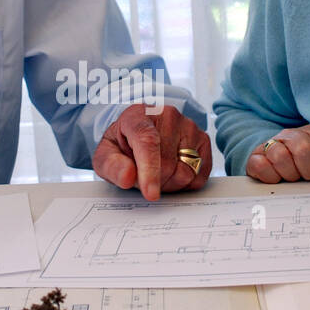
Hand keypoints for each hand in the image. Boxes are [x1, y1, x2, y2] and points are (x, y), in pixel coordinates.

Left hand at [94, 105, 211, 200]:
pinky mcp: (203, 140)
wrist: (139, 133)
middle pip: (167, 165)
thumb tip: (127, 177)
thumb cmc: (122, 145)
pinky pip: (199, 175)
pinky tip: (173, 171)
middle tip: (143, 176)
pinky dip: (186, 182)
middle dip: (154, 181)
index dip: (150, 171)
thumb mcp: (105, 155)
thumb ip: (112, 166)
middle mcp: (168, 116)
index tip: (150, 194)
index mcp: (139, 115)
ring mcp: (189, 126)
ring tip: (157, 172)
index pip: (148, 142)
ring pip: (186, 172)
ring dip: (170, 183)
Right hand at [245, 125, 309, 182]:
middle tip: (309, 178)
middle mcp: (292, 135)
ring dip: (290, 174)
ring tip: (293, 179)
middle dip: (309, 170)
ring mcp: (272, 144)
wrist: (283, 177)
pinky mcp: (256, 157)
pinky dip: (271, 176)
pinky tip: (277, 179)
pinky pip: (261, 164)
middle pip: (303, 148)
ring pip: (280, 155)